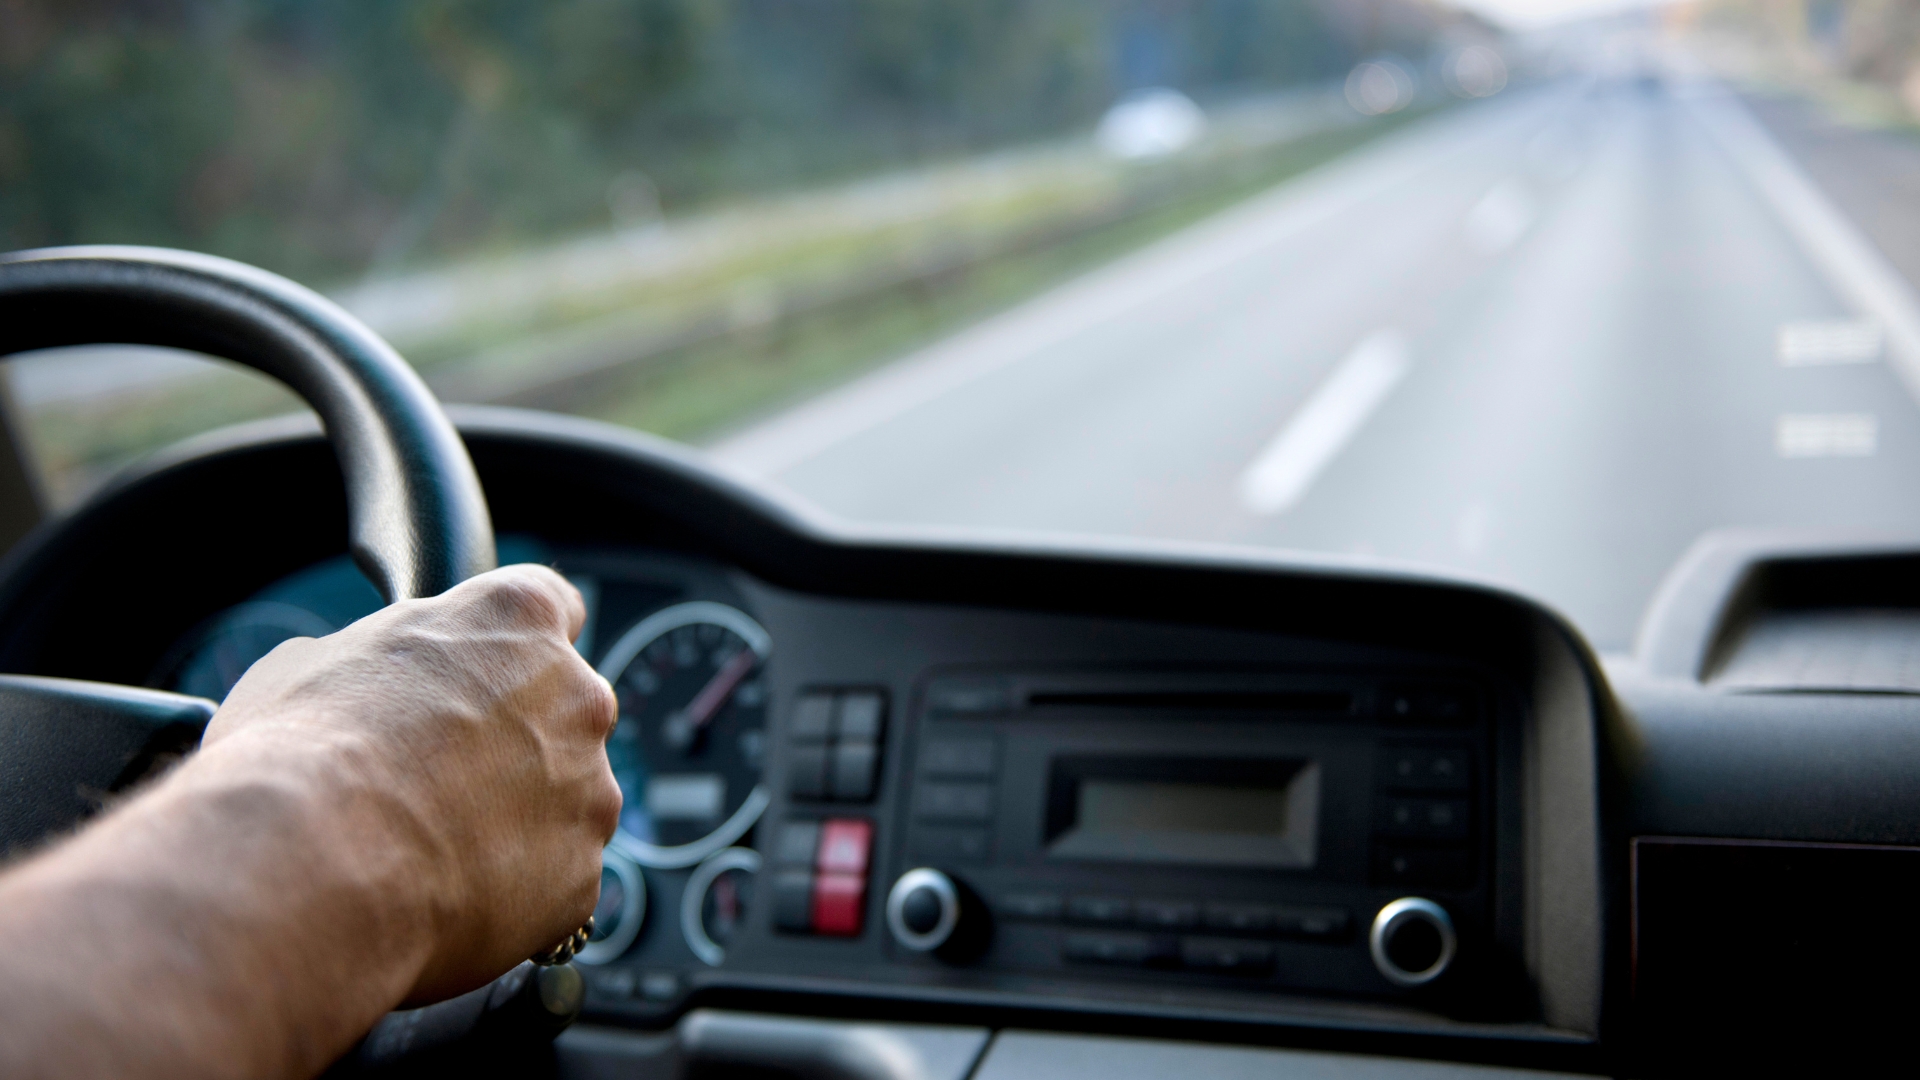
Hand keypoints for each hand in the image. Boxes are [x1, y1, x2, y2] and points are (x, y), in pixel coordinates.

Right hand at [202, 563, 620, 1002]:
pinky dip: (513, 890)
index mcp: (517, 621)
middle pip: (563, 713)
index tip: (491, 671)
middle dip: (515, 741)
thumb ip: (375, 661)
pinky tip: (447, 896)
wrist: (314, 866)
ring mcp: (589, 791)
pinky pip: (554, 878)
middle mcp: (576, 697)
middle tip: (439, 777)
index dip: (514, 645)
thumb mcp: (310, 664)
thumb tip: (360, 683)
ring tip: (430, 847)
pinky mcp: (582, 876)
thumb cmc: (303, 753)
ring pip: (565, 802)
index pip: (553, 606)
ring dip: (518, 819)